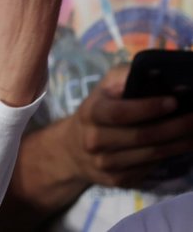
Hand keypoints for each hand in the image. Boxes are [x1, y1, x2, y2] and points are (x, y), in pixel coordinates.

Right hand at [61, 65, 192, 187]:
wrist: (73, 149)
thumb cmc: (99, 110)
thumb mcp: (104, 88)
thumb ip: (125, 78)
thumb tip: (156, 73)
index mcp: (91, 113)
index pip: (120, 113)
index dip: (148, 108)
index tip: (173, 102)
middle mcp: (94, 140)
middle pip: (142, 136)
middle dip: (174, 127)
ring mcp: (104, 163)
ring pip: (150, 155)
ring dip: (178, 144)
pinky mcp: (116, 180)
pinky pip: (149, 169)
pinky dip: (168, 157)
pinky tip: (180, 146)